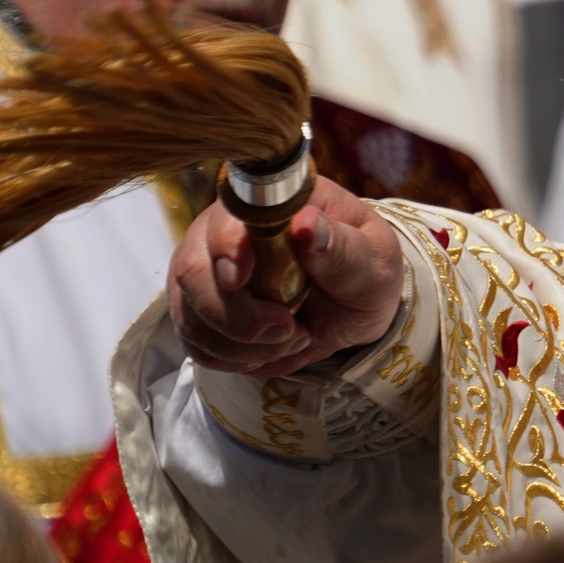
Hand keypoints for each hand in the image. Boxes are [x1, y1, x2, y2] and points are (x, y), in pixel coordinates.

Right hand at [169, 175, 403, 377]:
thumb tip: (307, 224)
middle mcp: (225, 229)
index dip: (226, 246)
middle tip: (288, 328)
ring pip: (192, 316)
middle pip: (193, 271)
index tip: (241, 279)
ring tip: (294, 337)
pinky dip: (237, 359)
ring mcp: (206, 269)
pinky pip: (197, 344)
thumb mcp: (371, 258)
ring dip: (243, 344)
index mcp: (272, 203)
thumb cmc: (364, 269)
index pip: (228, 214)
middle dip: (238, 316)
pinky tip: (272, 348)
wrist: (354, 303)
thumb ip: (341, 245)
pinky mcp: (200, 309)